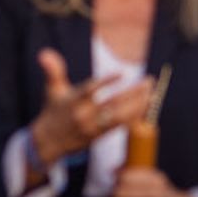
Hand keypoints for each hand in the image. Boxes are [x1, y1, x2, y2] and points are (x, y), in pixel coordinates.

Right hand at [29, 48, 152, 166]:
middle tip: (149, 81)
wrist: (47, 143)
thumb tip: (45, 53)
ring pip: (119, 117)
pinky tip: (145, 108)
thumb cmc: (52, 110)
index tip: (122, 73)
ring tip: (152, 94)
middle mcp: (84, 115)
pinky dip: (133, 118)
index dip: (106, 82)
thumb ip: (53, 70)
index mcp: (73, 101)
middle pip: (112, 104)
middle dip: (133, 93)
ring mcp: (92, 128)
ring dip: (138, 106)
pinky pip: (119, 127)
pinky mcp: (98, 137)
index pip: (90, 90)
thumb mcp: (51, 89)